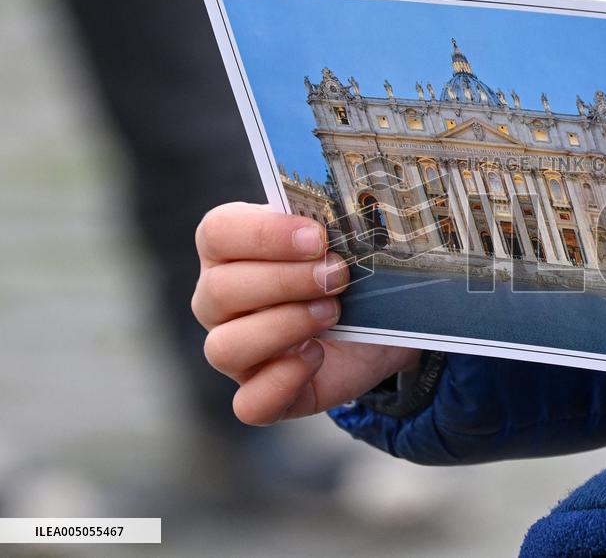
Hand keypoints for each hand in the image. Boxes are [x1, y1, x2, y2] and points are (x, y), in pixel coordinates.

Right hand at [192, 202, 420, 425]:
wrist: (382, 323)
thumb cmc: (350, 270)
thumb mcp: (348, 240)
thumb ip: (336, 220)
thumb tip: (346, 209)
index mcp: (231, 248)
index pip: (217, 232)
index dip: (265, 234)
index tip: (317, 238)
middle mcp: (220, 300)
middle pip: (219, 290)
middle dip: (285, 281)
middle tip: (337, 276)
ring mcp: (236, 350)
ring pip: (224, 348)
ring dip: (284, 327)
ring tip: (331, 313)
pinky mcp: (262, 393)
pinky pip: (249, 404)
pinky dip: (282, 382)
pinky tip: (316, 357)